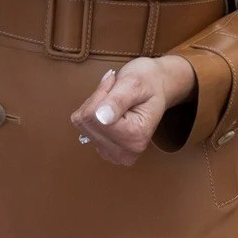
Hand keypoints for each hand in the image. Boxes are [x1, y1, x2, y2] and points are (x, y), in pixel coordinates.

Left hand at [70, 55, 195, 167]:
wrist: (155, 87)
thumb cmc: (147, 83)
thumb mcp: (134, 84)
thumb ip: (117, 101)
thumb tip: (102, 118)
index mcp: (135, 138)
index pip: (94, 115)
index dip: (101, 93)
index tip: (116, 84)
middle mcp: (124, 153)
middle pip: (87, 121)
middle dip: (97, 100)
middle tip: (117, 91)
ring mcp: (113, 154)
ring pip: (83, 123)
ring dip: (94, 105)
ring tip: (115, 99)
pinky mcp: (104, 150)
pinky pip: (83, 126)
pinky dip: (91, 112)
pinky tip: (109, 108)